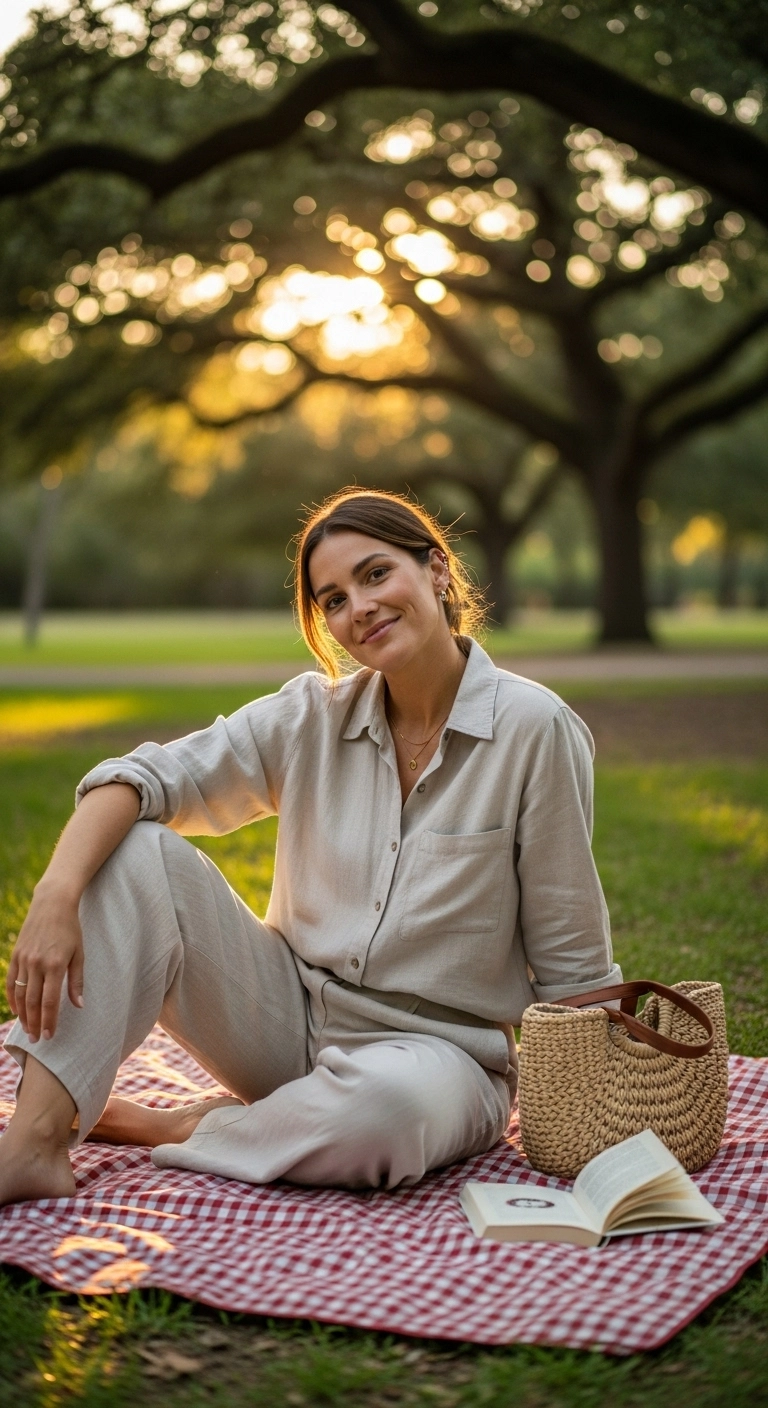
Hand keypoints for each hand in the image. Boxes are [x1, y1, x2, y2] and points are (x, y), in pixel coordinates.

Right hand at [6, 883, 83, 1042]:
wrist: (52, 904)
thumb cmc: (71, 929)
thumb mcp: (79, 953)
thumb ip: (77, 981)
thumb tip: (79, 1005)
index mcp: (55, 965)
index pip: (50, 1001)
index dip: (49, 1021)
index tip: (50, 1036)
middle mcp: (36, 964)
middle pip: (33, 1002)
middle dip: (35, 1023)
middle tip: (37, 1040)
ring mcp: (24, 959)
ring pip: (20, 994)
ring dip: (23, 1015)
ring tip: (28, 1029)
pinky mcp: (16, 954)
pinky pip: (11, 981)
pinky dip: (12, 998)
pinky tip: (17, 1010)